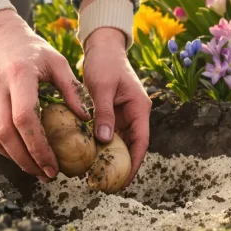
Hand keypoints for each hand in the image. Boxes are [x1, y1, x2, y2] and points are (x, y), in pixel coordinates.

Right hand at [0, 10, 89, 179]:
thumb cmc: (32, 48)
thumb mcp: (57, 61)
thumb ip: (71, 89)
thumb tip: (85, 119)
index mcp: (19, 75)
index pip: (24, 118)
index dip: (38, 146)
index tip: (54, 164)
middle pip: (6, 134)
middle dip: (26, 160)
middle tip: (47, 174)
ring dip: (15, 159)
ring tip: (37, 170)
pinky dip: (5, 149)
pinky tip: (23, 156)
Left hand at [83, 27, 151, 186]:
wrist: (102, 46)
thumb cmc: (105, 62)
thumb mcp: (103, 87)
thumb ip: (104, 113)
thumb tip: (105, 140)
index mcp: (139, 108)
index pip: (141, 142)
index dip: (134, 163)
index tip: (124, 180)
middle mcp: (134, 114)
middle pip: (131, 146)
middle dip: (122, 165)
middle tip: (107, 184)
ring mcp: (123, 114)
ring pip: (120, 142)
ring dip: (110, 157)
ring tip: (96, 176)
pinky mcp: (112, 113)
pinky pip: (108, 133)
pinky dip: (101, 146)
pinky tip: (88, 157)